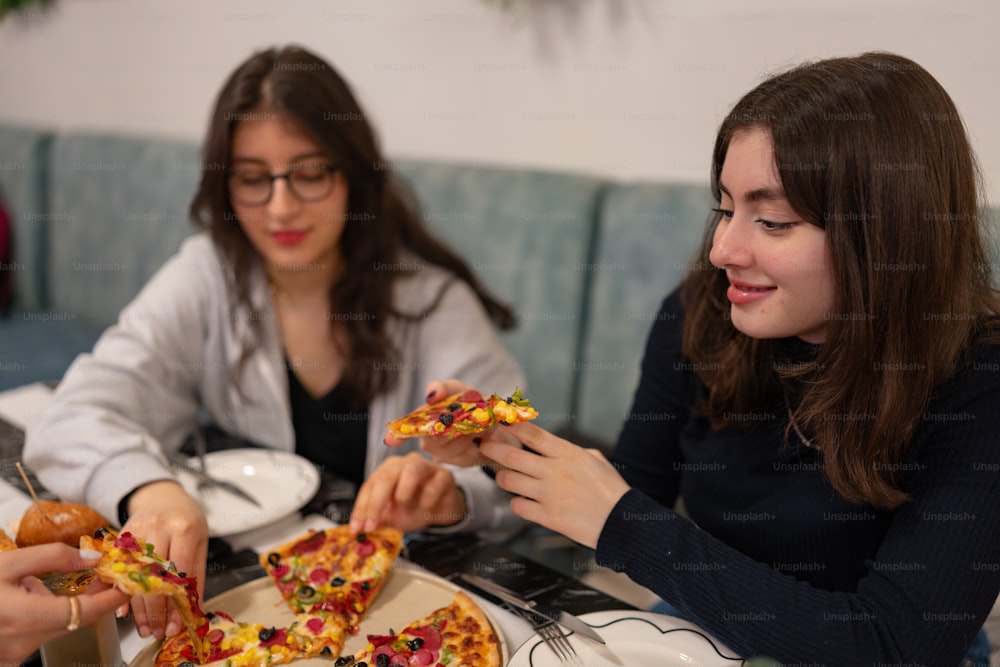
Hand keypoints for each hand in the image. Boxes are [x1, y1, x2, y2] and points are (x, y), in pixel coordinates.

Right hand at [0, 543, 128, 664]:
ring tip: (52, 581)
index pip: (86, 612)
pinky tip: (30, 596)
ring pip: (60, 627)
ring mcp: (18, 654)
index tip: (130, 583)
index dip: (113, 598)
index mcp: (25, 617)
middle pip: (77, 620)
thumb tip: (93, 557)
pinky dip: (47, 615)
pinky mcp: (12, 657)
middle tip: (106, 574)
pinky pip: (42, 634)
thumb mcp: (9, 563)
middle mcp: (24, 643)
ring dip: (68, 605)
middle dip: (96, 597)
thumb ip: (53, 557)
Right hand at [117, 480, 207, 639]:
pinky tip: (124, 610)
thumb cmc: (186, 520)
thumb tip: (194, 610)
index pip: (179, 572)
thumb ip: (197, 575)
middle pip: (154, 577)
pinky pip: (119, 569)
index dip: (175, 603)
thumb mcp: (200, 542)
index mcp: (185, 529)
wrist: (162, 496)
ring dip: (137, 608)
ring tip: (144, 628)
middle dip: (154, 611)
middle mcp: (159, 528)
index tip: (174, 625)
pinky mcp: (121, 536)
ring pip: (135, 576)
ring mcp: (137, 531)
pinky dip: (120, 592)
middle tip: (157, 632)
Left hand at [349, 452, 467, 532]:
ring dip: (404, 495)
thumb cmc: (414, 508)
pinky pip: (434, 485)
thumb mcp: (392, 516)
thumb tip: (359, 529)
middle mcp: (404, 464)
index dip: (361, 508)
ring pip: (411, 472)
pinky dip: (427, 500)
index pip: (370, 485)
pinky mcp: (444, 475)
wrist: (441, 510)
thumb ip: (377, 519)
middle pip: (387, 476)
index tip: (357, 528)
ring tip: (406, 510)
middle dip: (375, 503)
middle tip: (371, 525)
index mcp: (387, 470)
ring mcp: (425, 466)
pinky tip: (427, 508)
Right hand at [383, 379, 492, 466]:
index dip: (399, 435)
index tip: (389, 441)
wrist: (498, 422)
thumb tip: (431, 394)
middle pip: (431, 439)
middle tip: (462, 422)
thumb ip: (445, 388)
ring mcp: (444, 453)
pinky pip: (464, 455)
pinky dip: (473, 444)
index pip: (408, 427)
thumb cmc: (474, 402)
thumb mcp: (461, 389)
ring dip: (463, 436)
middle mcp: (429, 439)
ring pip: (448, 448)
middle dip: (446, 430)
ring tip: (474, 426)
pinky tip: (478, 438)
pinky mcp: (460, 462)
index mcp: (426, 418)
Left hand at [480, 422, 630, 549]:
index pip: (532, 434)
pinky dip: (517, 502)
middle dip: (492, 448)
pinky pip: (518, 506)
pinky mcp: (548, 517)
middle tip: (483, 444)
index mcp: (568, 454)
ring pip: (509, 481)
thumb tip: (551, 446)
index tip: (498, 418)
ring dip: (502, 477)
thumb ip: (570, 451)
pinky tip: (522, 501)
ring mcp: (549, 495)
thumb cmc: (610, 489)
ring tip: (505, 476)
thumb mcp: (595, 459)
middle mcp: (555, 471)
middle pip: (511, 456)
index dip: (511, 425)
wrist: (621, 523)